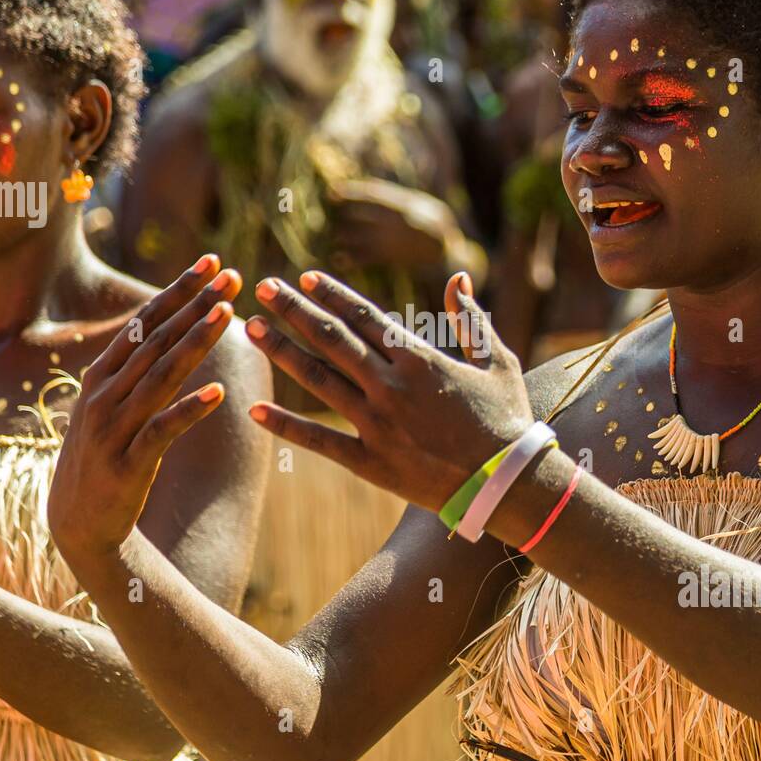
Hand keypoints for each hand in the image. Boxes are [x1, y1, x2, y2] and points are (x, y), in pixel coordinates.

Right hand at [47, 255, 240, 563]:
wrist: (78, 525)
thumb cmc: (104, 457)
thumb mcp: (112, 406)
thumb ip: (137, 370)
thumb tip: (170, 327)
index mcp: (101, 375)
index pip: (146, 322)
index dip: (180, 289)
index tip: (213, 261)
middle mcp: (103, 395)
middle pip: (157, 340)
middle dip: (196, 304)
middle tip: (232, 275)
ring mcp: (113, 429)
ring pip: (161, 376)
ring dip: (195, 342)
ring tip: (227, 314)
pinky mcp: (127, 465)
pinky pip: (163, 431)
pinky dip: (190, 410)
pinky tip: (219, 394)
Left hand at [243, 270, 533, 511]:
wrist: (508, 483)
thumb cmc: (507, 419)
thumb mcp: (497, 361)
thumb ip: (472, 318)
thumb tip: (458, 278)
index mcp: (420, 359)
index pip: (366, 317)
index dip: (333, 295)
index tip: (306, 277)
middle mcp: (392, 386)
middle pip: (332, 339)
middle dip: (295, 310)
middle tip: (263, 288)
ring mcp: (378, 424)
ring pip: (320, 380)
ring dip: (282, 352)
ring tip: (251, 329)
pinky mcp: (371, 462)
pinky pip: (320, 441)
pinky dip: (286, 426)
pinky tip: (256, 411)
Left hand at [328, 178, 458, 270]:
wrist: (451, 255)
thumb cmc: (437, 226)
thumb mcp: (425, 204)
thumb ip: (400, 198)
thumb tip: (371, 189)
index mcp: (407, 204)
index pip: (374, 195)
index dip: (351, 192)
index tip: (332, 191)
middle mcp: (400, 221)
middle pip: (365, 214)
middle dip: (346, 213)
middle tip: (326, 212)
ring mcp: (397, 240)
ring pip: (364, 236)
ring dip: (346, 236)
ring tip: (336, 236)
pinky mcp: (396, 258)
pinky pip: (369, 258)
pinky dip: (352, 258)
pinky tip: (338, 259)